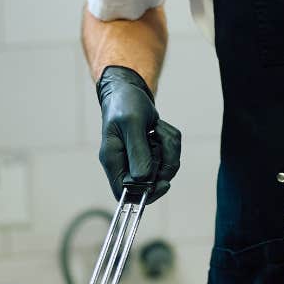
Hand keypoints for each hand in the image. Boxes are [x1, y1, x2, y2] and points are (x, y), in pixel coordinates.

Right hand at [96, 66, 181, 202]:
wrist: (129, 90)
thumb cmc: (125, 104)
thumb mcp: (132, 123)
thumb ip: (138, 151)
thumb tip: (144, 178)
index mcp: (113, 160)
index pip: (125, 193)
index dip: (146, 193)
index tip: (164, 182)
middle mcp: (125, 164)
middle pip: (152, 182)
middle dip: (164, 161)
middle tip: (160, 138)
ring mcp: (139, 159)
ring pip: (165, 168)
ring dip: (169, 147)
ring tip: (158, 128)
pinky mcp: (151, 153)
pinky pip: (170, 156)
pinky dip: (170, 141)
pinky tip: (159, 127)